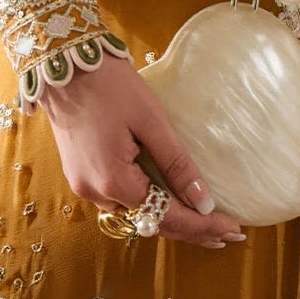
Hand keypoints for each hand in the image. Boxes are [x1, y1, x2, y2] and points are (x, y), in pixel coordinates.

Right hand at [39, 51, 244, 248]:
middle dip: (190, 229)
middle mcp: (96, 193)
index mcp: (113, 182)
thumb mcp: (151, 120)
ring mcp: (84, 186)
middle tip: (228, 234)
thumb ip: (176, 164)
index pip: (167, 216)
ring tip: (205, 222)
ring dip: (168, 218)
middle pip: (151, 223)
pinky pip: (119, 200)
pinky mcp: (80, 175)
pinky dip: (146, 204)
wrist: (64, 64)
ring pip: (134, 214)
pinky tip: (168, 201)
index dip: (202, 225)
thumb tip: (204, 203)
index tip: (235, 229)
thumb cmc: (110, 85)